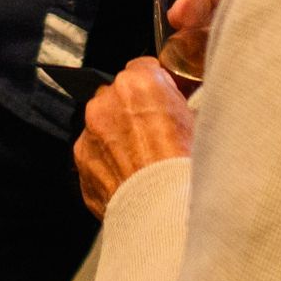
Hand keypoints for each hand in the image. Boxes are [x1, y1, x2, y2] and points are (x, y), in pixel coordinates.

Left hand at [74, 59, 194, 215]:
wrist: (165, 212)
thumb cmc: (186, 167)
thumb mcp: (198, 122)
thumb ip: (178, 103)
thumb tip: (178, 104)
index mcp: (139, 82)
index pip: (144, 68)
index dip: (157, 86)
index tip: (164, 101)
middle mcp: (106, 101)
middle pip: (118, 96)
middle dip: (133, 110)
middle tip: (157, 136)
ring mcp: (89, 132)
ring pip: (103, 125)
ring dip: (118, 136)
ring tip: (143, 162)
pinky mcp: (81, 161)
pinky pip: (95, 154)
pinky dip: (108, 162)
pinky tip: (130, 178)